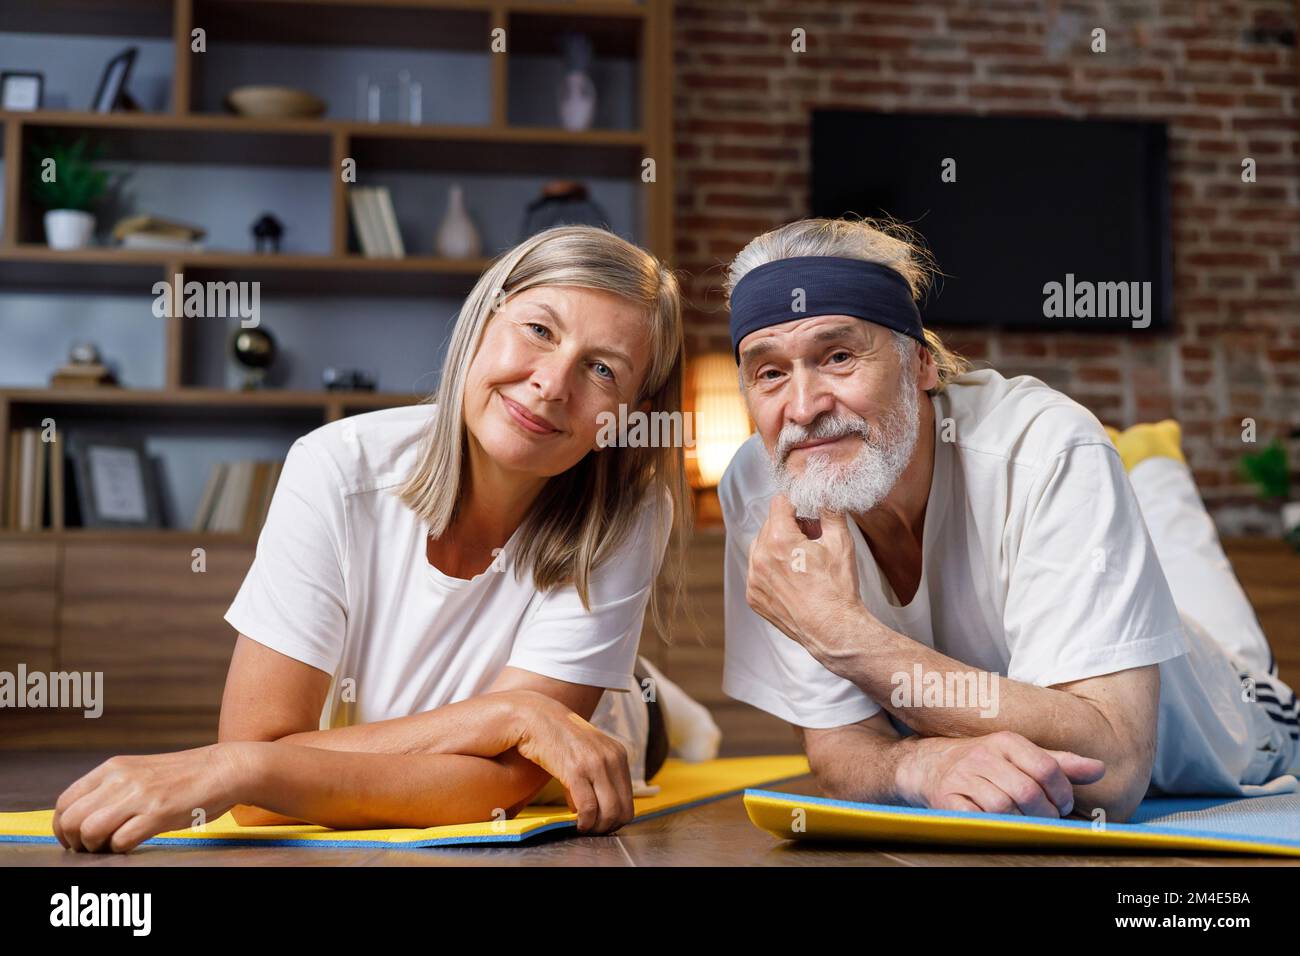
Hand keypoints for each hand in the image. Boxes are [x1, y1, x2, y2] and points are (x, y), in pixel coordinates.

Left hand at [52, 743, 251, 852]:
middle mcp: (120, 778)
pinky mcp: (158, 812)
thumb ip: (112, 787)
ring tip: (111, 848)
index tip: (74, 840)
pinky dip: (121, 850)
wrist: (224, 769)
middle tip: (91, 848)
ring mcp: (139, 795)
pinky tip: (133, 844)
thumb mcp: (140, 771)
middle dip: (75, 842)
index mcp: (113, 767)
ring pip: (89, 831)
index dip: (62, 827)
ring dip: (95, 848)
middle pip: (71, 819)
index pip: (65, 801)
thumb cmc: (184, 775)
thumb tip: (85, 816)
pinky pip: (121, 841)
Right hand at [503, 690, 633, 834]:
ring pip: (608, 812)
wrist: (536, 717)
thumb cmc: (558, 738)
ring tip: (583, 828)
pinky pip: (588, 808)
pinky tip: (576, 823)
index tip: (600, 823)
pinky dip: (583, 822)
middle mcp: (611, 758)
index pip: (629, 800)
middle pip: (622, 810)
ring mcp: (595, 764)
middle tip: (592, 830)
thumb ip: (594, 778)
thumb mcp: (585, 754)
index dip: (616, 818)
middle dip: (607, 827)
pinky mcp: (576, 770)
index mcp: (618, 754)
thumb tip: (588, 810)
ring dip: (596, 827)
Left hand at [746, 496, 867, 660]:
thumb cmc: (838, 588)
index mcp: (779, 540)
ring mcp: (754, 579)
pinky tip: (792, 577)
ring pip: (760, 546)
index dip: (796, 504)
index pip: (779, 503)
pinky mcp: (753, 596)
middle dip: (789, 526)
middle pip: (770, 524)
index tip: (806, 512)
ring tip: (801, 560)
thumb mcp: (840, 542)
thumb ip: (830, 511)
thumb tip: (826, 493)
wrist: (833, 629)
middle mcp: (760, 557)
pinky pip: (757, 571)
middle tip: (811, 539)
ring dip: (777, 546)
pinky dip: (770, 568)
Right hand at [896, 731, 1105, 817]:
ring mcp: (962, 776)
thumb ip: (1059, 762)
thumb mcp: (1019, 755)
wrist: (927, 765)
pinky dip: (992, 825)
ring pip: (1003, 806)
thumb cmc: (982, 762)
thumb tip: (1100, 769)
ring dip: (1020, 822)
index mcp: (1006, 741)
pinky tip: (999, 824)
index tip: (1063, 805)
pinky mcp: (945, 797)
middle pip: (1028, 791)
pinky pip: (976, 817)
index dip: (1062, 792)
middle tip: (1047, 819)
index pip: (1046, 767)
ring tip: (1024, 823)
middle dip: (1045, 813)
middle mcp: (983, 755)